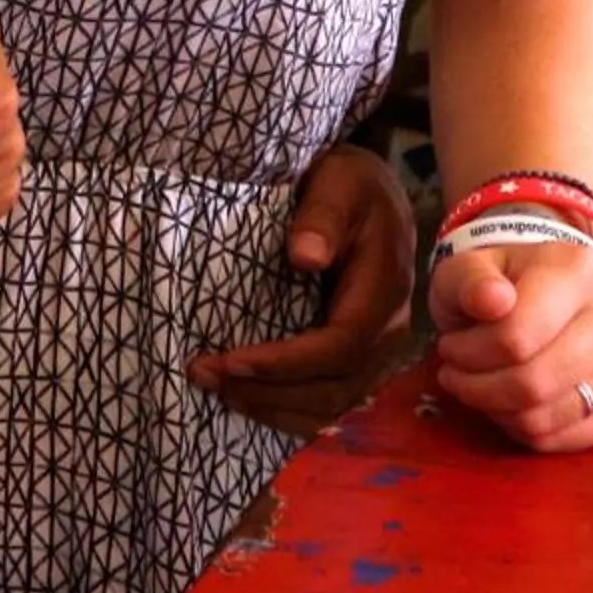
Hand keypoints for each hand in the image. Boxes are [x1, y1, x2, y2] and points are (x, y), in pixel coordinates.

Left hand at [188, 143, 417, 434]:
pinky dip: (291, 408)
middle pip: (335, 386)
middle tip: (204, 376)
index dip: (286, 363)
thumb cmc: (351, 185)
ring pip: (335, 402)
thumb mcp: (340, 183)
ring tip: (218, 392)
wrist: (373, 194)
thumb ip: (322, 217)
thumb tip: (304, 257)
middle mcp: (387, 330)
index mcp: (383, 291)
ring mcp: (377, 349)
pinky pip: (333, 397)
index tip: (231, 361)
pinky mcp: (360, 355)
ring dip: (275, 407)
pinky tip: (249, 400)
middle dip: (269, 391)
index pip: (339, 346)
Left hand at [432, 235, 592, 450]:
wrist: (533, 295)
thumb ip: (469, 281)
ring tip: (479, 387)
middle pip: (537, 381)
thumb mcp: (464, 269)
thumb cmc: (494, 284)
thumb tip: (491, 299)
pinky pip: (576, 438)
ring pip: (553, 414)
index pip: (516, 336)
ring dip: (500, 410)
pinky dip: (531, 431)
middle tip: (456, 374)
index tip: (448, 348)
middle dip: (480, 387)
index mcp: (577, 271)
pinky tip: (510, 406)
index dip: (468, 353)